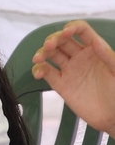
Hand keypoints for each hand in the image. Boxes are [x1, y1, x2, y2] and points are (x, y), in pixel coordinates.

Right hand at [32, 21, 114, 135]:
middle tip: (49, 46)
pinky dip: (39, 70)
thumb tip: (95, 40)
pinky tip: (38, 72)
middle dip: (53, 39)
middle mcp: (80, 57)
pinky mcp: (60, 84)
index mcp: (95, 50)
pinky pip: (46, 72)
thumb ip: (108, 56)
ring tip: (38, 58)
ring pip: (51, 54)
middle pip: (62, 40)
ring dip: (42, 52)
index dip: (72, 27)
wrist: (113, 117)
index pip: (82, 31)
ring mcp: (69, 70)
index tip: (66, 32)